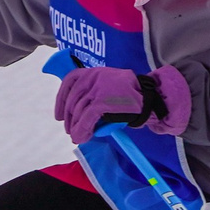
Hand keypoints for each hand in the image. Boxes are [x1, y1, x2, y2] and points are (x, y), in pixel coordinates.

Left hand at [55, 63, 189, 144]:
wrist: (150, 98)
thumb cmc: (131, 94)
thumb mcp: (109, 86)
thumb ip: (94, 92)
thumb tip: (76, 111)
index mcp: (94, 71)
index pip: (69, 82)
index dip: (61, 101)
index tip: (59, 115)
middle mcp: (93, 77)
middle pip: (72, 100)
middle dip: (69, 118)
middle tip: (70, 131)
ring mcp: (97, 89)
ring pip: (77, 111)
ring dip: (75, 127)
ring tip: (77, 137)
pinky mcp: (101, 102)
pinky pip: (85, 119)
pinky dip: (81, 131)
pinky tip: (82, 138)